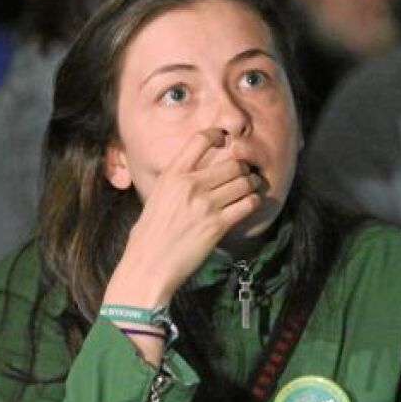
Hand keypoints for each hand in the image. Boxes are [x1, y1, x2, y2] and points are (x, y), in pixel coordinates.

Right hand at [105, 128, 261, 307]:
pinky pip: (248, 204)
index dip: (218, 135)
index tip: (226, 140)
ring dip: (251, 185)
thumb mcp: (155, 198)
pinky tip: (248, 205)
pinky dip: (253, 202)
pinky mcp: (217, 225)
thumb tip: (193, 175)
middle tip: (243, 175)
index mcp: (171, 175)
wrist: (147, 266)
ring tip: (250, 189)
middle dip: (242, 169)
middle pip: (232, 163)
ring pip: (244, 182)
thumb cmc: (147, 237)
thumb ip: (175, 183)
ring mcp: (205, 205)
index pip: (200, 140)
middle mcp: (189, 185)